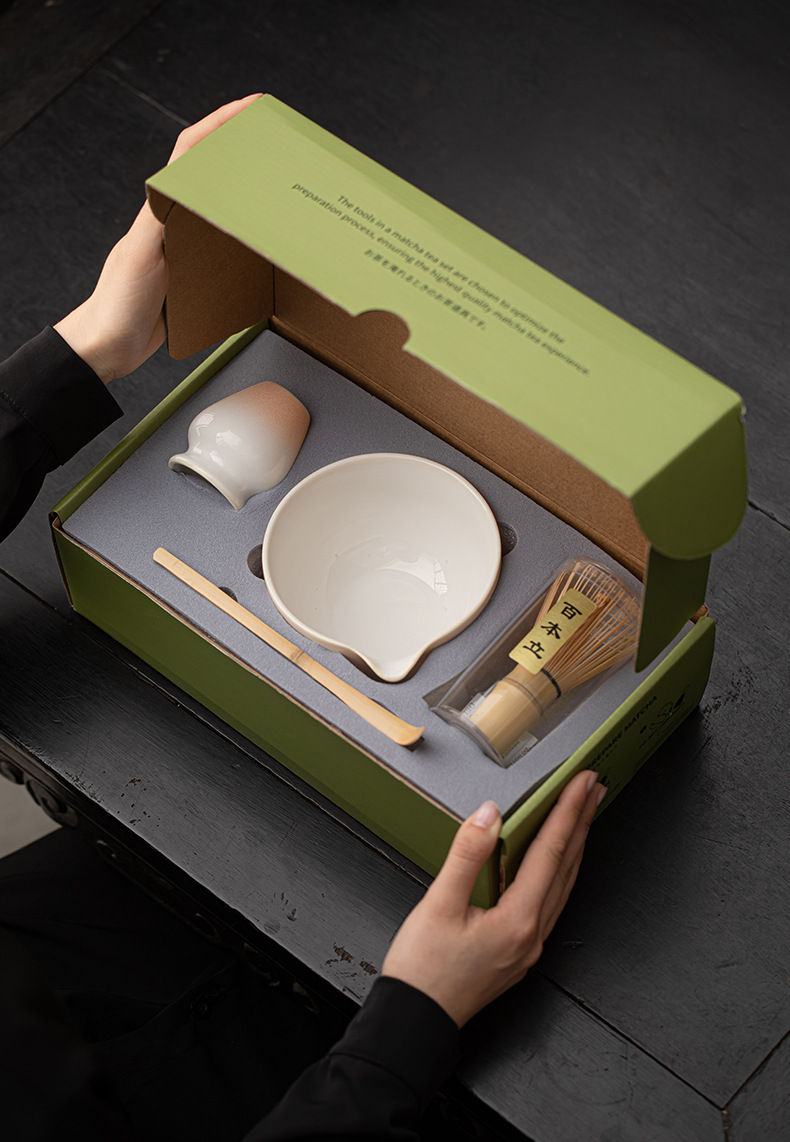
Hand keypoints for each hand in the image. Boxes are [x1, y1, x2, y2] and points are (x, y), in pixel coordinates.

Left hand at [54, 94, 261, 383]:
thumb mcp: (141, 255)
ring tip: (279, 188)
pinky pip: (224, 248)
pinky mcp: (191, 274)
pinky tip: (263, 244)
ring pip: (221, 209)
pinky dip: (246, 237)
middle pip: (212, 175)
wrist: (110, 346)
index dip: (220, 124)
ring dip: (249, 195)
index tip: (251, 109)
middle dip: (243, 154)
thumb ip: (160, 220)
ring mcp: (182, 247)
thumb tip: (184, 186)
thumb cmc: (119, 302)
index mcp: (159, 209)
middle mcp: (172, 222)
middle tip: (277, 145)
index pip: (191, 152)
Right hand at [381, 769, 604, 1027]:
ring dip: (574, 846)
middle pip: (566, 867)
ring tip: (583, 817)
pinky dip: (559, 871)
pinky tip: (555, 863)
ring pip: (562, 885)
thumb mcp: (438, 906)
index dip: (568, 812)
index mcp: (518, 920)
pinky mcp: (518, 952)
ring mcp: (528, 946)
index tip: (583, 781)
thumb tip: (489, 814)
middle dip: (581, 823)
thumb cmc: (423, 969)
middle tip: (594, 788)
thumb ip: (466, 855)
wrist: (416, 1021)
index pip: (550, 852)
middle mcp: (532, 934)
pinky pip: (551, 901)